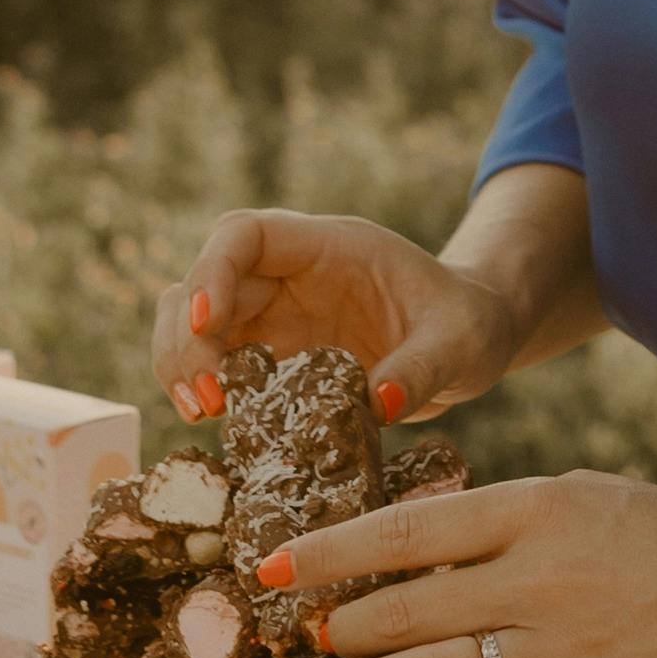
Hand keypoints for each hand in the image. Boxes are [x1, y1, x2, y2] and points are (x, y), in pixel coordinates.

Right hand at [148, 207, 517, 428]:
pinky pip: (219, 361)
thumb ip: (424, 370)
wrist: (474, 338)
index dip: (212, 271)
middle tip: (206, 402)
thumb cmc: (471, 324)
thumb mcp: (462, 345)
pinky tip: (217, 422)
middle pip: (204, 281)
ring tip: (201, 413)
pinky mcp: (277, 353)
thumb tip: (378, 405)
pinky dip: (206, 386)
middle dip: (188, 336)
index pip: (245, 235)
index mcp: (330, 247)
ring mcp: (279, 312)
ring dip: (182, 361)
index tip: (207, 324)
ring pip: (196, 320)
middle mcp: (292, 273)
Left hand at [265, 470, 656, 657]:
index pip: (407, 529)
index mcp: (539, 509)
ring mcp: (565, 656)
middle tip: (301, 639)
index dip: (328, 552)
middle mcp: (543, 581)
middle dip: (339, 629)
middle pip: (407, 609)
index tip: (272, 568)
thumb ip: (500, 521)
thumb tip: (404, 549)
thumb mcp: (583, 497)